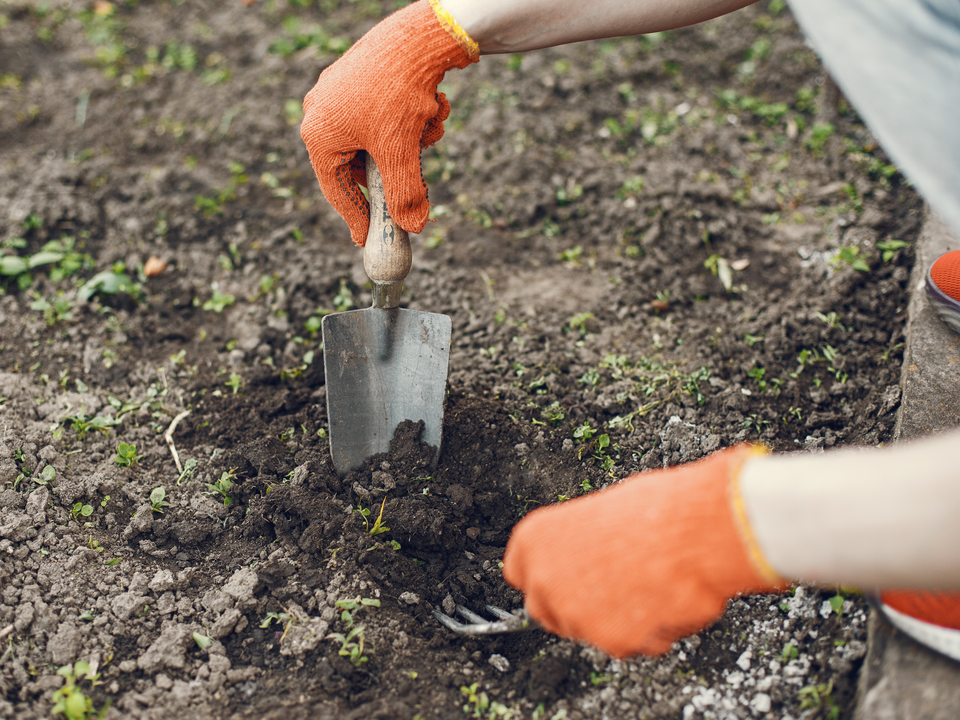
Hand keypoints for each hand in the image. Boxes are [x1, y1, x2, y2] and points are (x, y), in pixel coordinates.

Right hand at [300, 0, 476, 245]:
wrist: (421, 35)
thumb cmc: (399, 94)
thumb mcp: (402, 154)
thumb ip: (404, 195)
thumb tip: (413, 226)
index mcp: (319, 134)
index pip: (336, 190)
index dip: (357, 218)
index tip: (371, 240)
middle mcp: (325, 113)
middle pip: (361, 165)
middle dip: (397, 172)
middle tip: (416, 193)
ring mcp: (345, 94)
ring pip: (383, 141)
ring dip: (413, 144)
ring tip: (429, 126)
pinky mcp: (369, 81)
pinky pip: (390, 117)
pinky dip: (415, 122)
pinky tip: (433, 108)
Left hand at [502, 445, 783, 657]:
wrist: (694, 532)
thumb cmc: (656, 511)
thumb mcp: (601, 513)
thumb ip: (577, 544)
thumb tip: (586, 560)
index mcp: (534, 539)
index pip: (519, 573)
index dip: (549, 576)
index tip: (566, 576)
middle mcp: (544, 579)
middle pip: (547, 609)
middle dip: (576, 603)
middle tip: (613, 585)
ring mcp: (574, 615)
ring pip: (589, 629)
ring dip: (615, 617)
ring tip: (649, 581)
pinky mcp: (609, 641)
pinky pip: (628, 643)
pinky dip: (647, 630)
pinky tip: (663, 598)